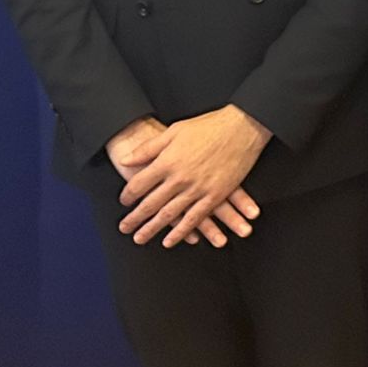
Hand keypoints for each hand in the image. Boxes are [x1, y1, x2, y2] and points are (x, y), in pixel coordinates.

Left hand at [116, 105, 271, 246]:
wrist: (243, 127)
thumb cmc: (209, 126)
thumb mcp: (174, 131)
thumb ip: (148, 148)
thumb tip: (126, 160)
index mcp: (167, 161)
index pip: (138, 184)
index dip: (128, 195)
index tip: (124, 202)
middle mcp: (179, 178)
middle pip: (150, 203)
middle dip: (134, 218)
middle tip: (124, 228)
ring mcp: (197, 189)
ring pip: (169, 214)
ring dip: (152, 229)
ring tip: (140, 238)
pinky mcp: (215, 195)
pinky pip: (194, 218)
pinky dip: (181, 231)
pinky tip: (170, 240)